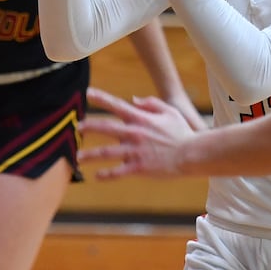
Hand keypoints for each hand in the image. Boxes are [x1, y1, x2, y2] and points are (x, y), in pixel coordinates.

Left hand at [79, 87, 194, 178]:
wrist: (192, 154)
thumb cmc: (182, 132)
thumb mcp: (170, 111)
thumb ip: (151, 103)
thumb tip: (133, 100)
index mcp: (141, 118)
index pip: (117, 105)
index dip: (101, 98)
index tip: (88, 93)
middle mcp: (135, 133)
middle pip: (105, 128)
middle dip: (89, 126)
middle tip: (78, 127)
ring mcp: (135, 151)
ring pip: (106, 152)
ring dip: (90, 154)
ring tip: (79, 157)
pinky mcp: (139, 167)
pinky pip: (117, 172)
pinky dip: (105, 175)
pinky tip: (96, 176)